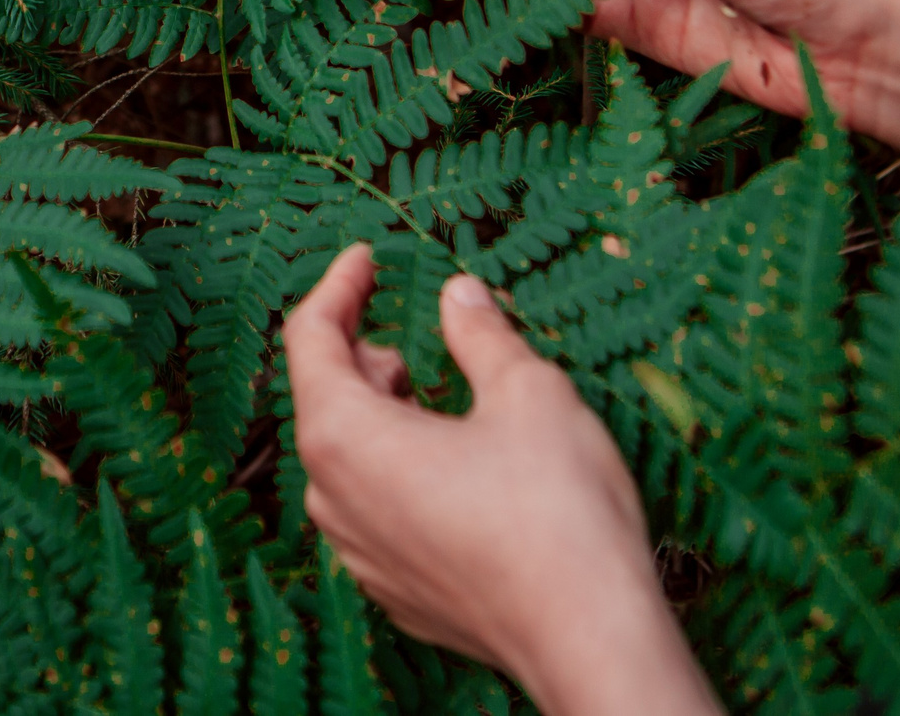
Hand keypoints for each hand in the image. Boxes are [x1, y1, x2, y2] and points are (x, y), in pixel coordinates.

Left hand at [285, 246, 721, 715]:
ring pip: (347, 460)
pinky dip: (399, 472)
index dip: (338, 287)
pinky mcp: (393, 590)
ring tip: (431, 399)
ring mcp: (358, 553)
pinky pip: (375, 510)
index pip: (310, 338)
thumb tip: (459, 294)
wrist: (590, 640)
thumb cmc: (557, 512)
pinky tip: (453, 467)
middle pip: (323, 400)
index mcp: (342, 436)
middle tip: (410, 336)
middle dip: (362, 355)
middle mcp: (330, 498)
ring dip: (380, 417)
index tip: (365, 258)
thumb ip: (480, 334)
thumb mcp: (526, 392)